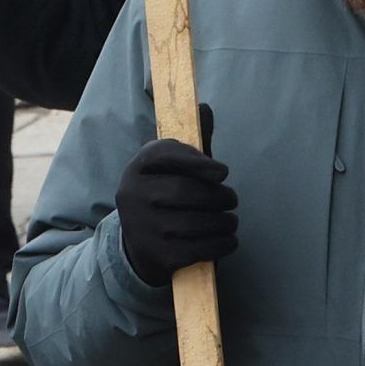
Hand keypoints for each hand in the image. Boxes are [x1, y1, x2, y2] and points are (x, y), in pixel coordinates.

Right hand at [115, 105, 235, 288]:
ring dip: (225, 222)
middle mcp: (132, 197)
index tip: (223, 171)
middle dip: (219, 196)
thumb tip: (204, 109)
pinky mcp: (157, 256)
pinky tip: (227, 239)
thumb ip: (193, 144)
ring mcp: (143, 229)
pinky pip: (199, 249)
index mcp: (137, 167)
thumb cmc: (166, 196)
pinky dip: (221, 244)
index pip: (166, 155)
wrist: (141, 244)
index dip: (198, 162)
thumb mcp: (173, 168)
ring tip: (231, 220)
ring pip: (197, 223)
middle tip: (232, 199)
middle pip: (186, 192)